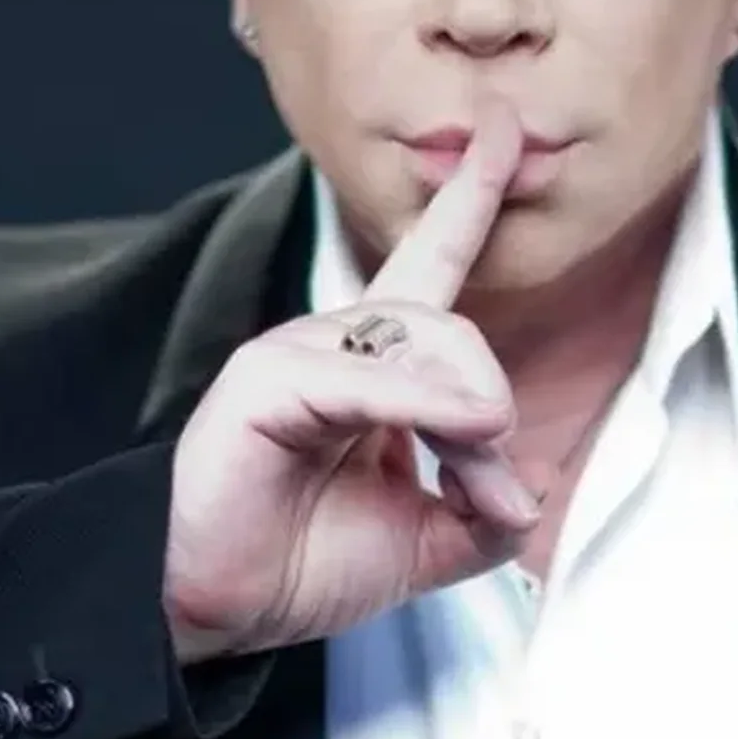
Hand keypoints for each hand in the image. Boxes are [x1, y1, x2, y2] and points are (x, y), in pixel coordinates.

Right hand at [163, 98, 542, 661]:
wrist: (210, 610)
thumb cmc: (300, 560)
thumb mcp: (423, 542)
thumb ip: (483, 510)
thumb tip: (527, 488)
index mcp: (376, 366)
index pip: (431, 258)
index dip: (471, 196)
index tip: (504, 128)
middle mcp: (338, 342)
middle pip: (449, 325)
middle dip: (491, 404)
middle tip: (498, 492)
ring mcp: (299, 351)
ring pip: (420, 340)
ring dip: (469, 418)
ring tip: (481, 487)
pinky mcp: (267, 378)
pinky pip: (366, 378)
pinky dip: (425, 406)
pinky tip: (465, 430)